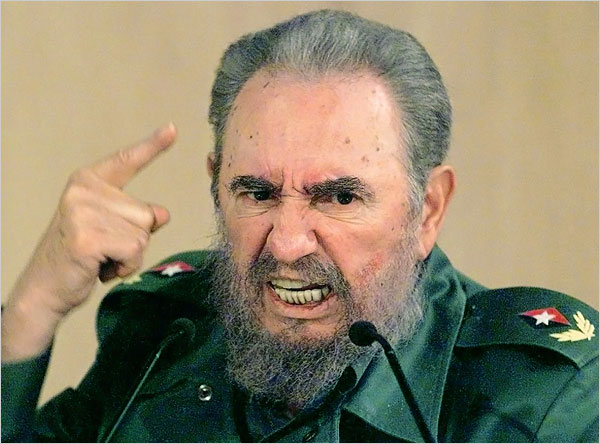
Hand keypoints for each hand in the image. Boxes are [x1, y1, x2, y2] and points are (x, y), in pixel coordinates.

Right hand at [2, 124, 176, 359]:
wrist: (44, 288)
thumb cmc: (81, 257)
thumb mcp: (111, 229)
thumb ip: (136, 217)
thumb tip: (162, 213)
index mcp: (88, 182)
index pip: (127, 161)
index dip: (153, 146)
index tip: (173, 128)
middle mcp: (85, 191)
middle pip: (146, 215)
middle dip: (134, 240)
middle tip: (104, 249)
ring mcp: (84, 213)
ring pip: (143, 235)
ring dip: (129, 255)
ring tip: (100, 258)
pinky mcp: (88, 237)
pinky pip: (134, 251)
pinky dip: (125, 266)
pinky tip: (100, 268)